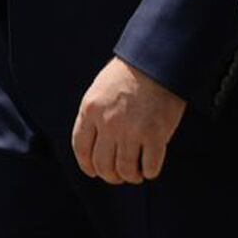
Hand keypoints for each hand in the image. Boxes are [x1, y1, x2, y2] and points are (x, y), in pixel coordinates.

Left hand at [71, 57, 185, 184]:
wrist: (156, 61)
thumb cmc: (128, 72)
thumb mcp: (99, 89)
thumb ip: (94, 115)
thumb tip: (95, 144)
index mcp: (90, 110)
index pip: (81, 149)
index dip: (87, 166)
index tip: (94, 172)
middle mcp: (108, 123)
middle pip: (103, 165)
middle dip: (111, 176)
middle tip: (119, 176)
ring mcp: (131, 130)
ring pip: (126, 170)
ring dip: (131, 176)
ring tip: (136, 174)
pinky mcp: (155, 135)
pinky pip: (149, 167)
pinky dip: (150, 172)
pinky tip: (150, 168)